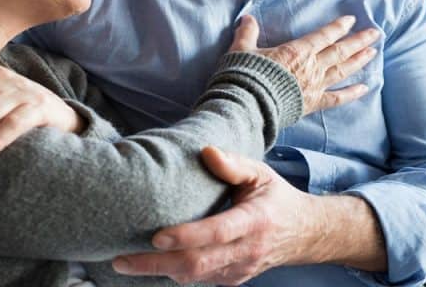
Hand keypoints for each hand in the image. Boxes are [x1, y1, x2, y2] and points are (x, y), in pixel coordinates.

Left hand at [113, 146, 322, 284]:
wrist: (304, 233)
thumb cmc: (275, 197)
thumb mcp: (260, 173)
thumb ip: (233, 163)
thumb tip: (206, 151)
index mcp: (255, 220)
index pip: (218, 233)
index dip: (187, 237)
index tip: (156, 236)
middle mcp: (247, 250)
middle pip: (198, 264)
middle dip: (157, 264)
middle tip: (121, 259)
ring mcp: (239, 270)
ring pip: (195, 278)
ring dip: (158, 273)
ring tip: (123, 263)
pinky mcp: (231, 280)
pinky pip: (198, 282)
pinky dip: (171, 275)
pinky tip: (146, 266)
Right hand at [228, 15, 378, 115]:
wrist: (247, 105)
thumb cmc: (244, 75)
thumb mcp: (241, 50)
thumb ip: (247, 33)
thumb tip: (246, 18)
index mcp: (296, 51)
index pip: (323, 35)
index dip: (338, 27)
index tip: (352, 20)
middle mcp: (311, 66)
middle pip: (340, 51)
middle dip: (358, 41)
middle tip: (375, 33)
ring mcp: (314, 86)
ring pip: (343, 70)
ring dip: (359, 60)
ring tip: (373, 52)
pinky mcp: (313, 104)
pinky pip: (337, 98)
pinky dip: (352, 93)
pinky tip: (365, 88)